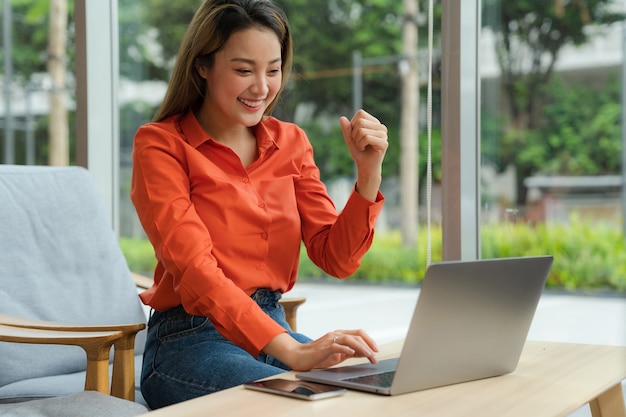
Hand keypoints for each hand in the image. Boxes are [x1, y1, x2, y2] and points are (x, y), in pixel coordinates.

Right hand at [263, 329, 378, 371]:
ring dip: (362, 348)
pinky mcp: (324, 347)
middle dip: (369, 344)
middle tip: (376, 354)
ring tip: (369, 356)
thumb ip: (349, 352)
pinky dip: (346, 349)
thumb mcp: (337, 355)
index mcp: (340, 335)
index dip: (369, 340)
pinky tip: (352, 353)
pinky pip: (337, 346)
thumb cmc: (318, 356)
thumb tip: (364, 353)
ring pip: (350, 339)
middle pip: (357, 334)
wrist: (299, 356)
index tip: (376, 350)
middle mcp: (336, 334)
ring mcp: (330, 339)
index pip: (359, 334)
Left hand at [340, 109, 387, 200]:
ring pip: (362, 130)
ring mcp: (384, 134)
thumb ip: (346, 129)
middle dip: (354, 134)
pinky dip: (361, 145)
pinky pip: (367, 138)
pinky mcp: (384, 143)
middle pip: (360, 121)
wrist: (365, 167)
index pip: (361, 113)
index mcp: (374, 123)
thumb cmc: (359, 152)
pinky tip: (364, 149)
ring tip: (362, 147)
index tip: (356, 135)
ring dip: (357, 141)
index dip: (353, 124)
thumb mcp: (350, 139)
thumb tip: (342, 118)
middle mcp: (381, 127)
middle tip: (359, 143)